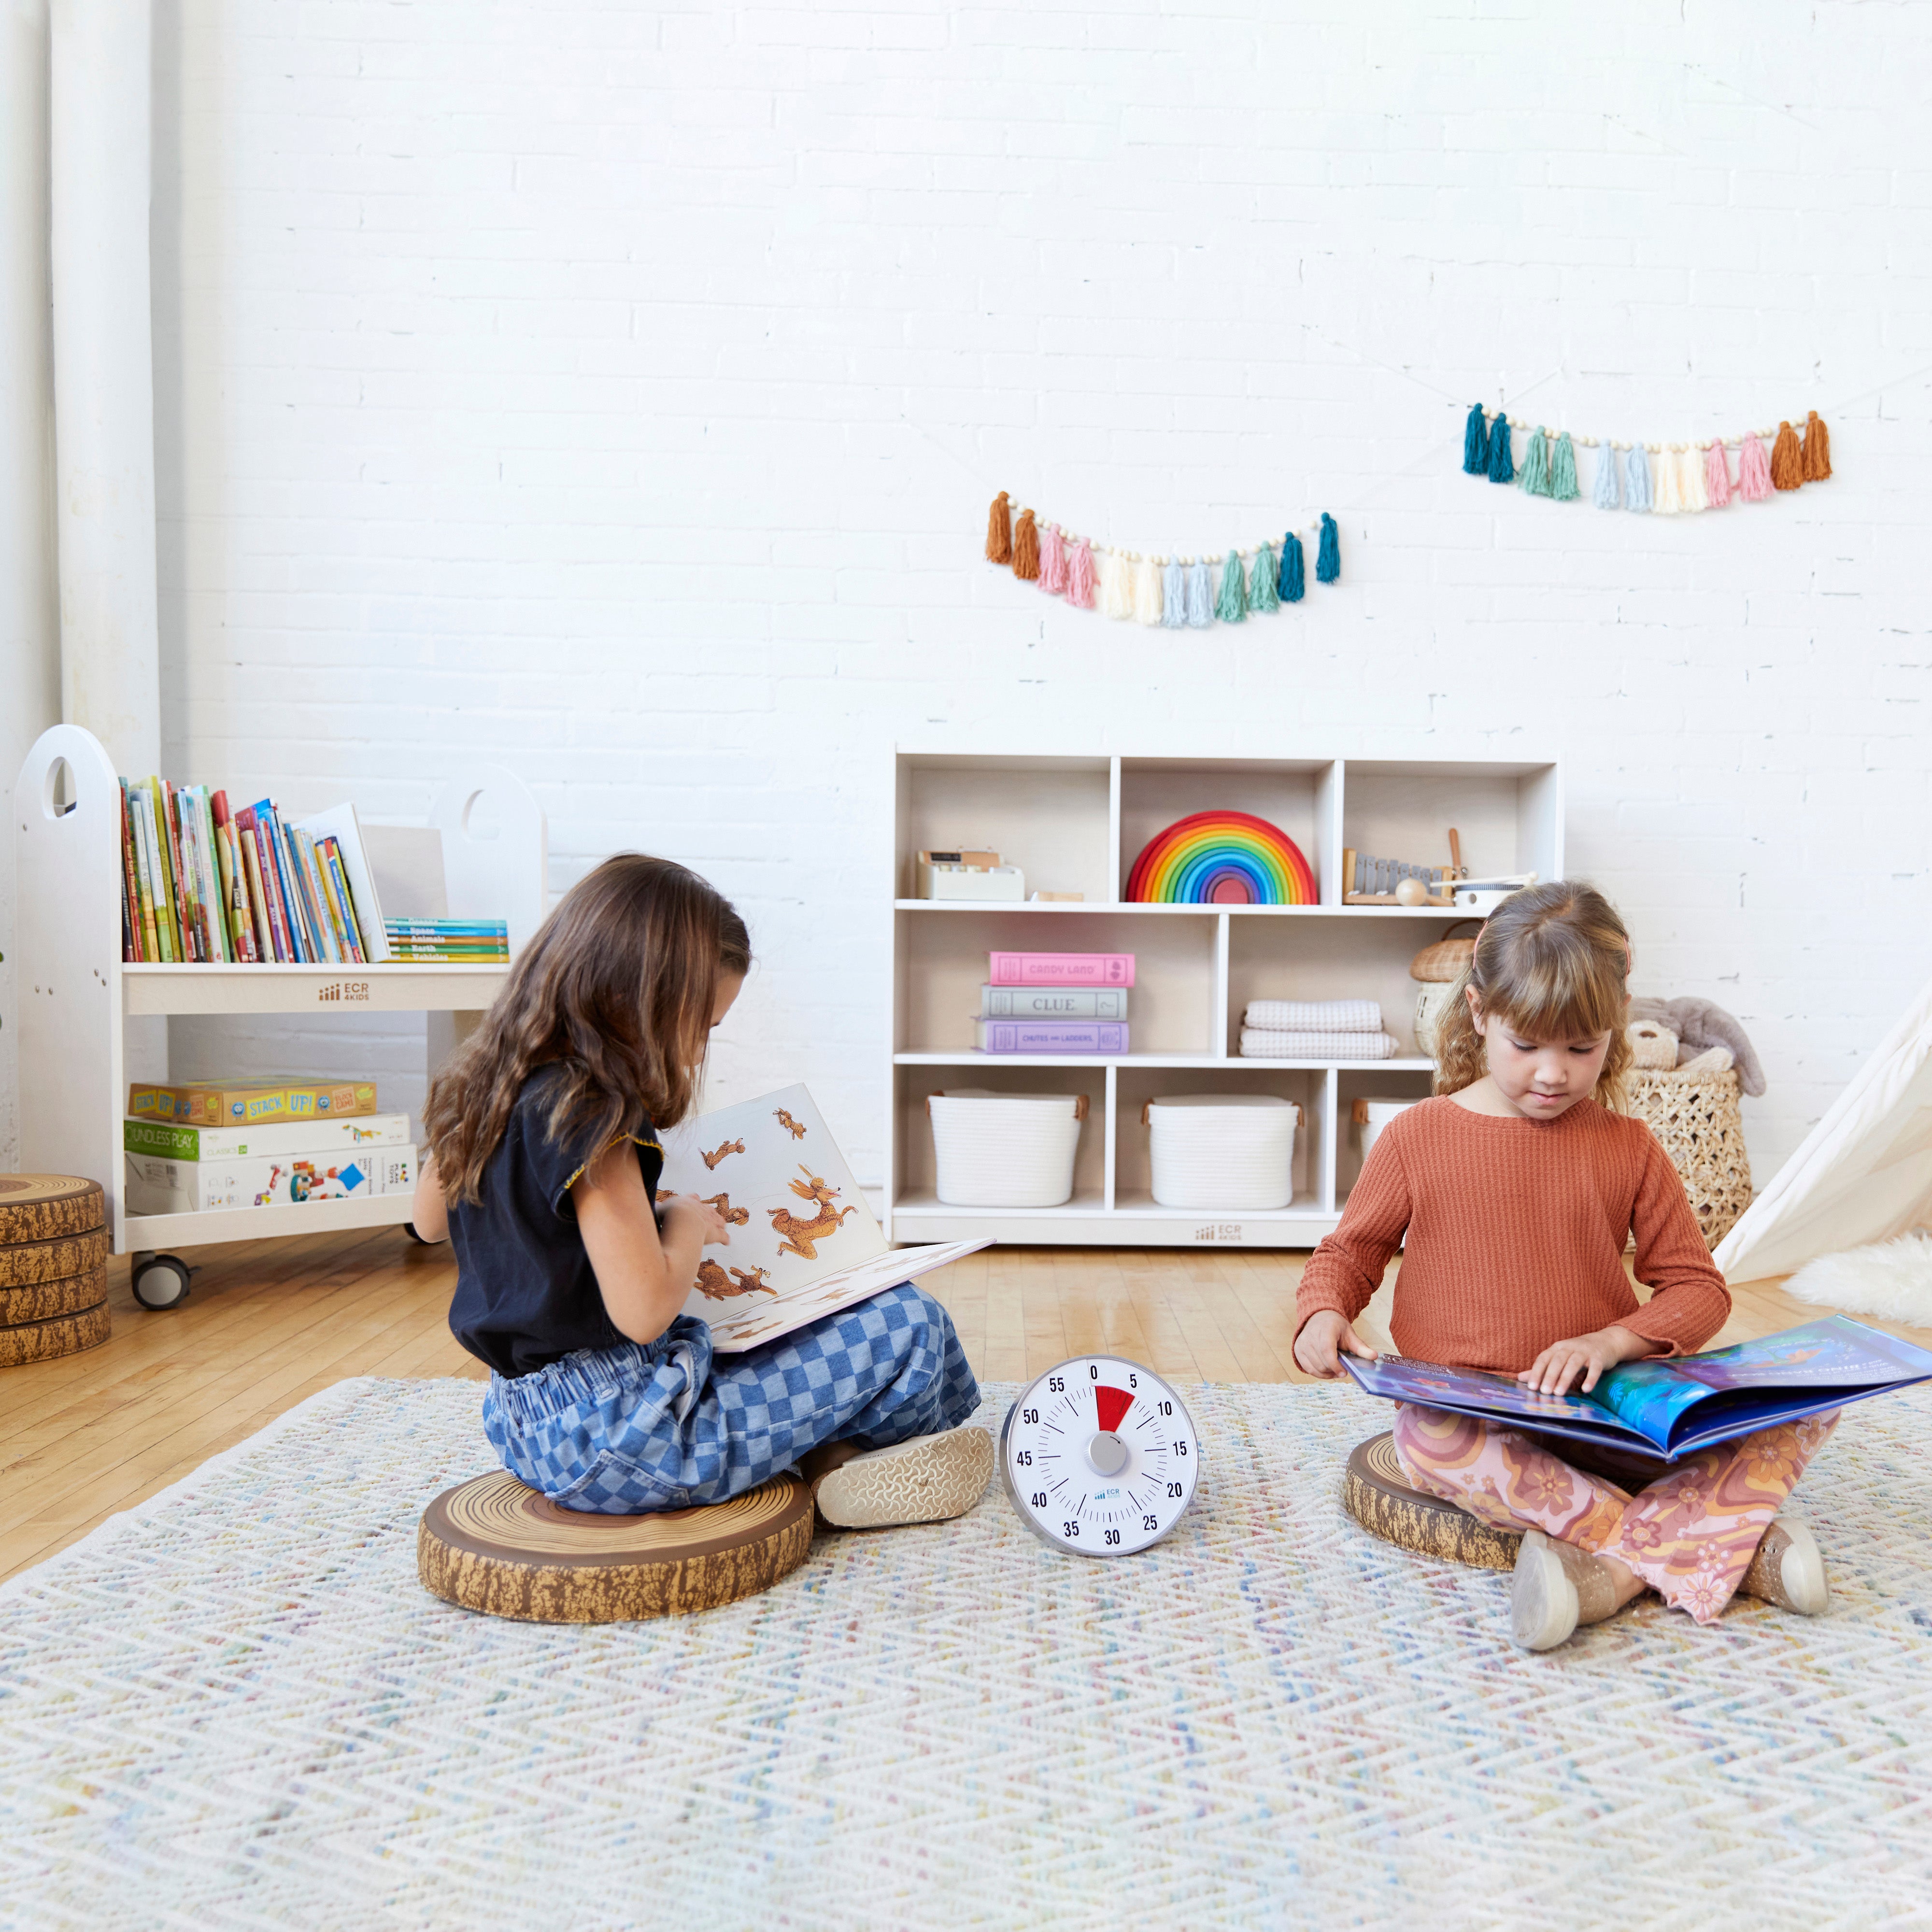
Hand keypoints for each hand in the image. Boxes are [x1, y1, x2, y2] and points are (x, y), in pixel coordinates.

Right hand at [660, 1193, 728, 1247]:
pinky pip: (723, 1236)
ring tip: (721, 1226)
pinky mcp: (715, 1233)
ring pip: (718, 1220)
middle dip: (708, 1213)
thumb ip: (658, 1209)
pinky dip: (725, 1238)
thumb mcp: (660, 1210)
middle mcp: (701, 1209)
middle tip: (708, 1217)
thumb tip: (653, 1206)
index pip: (692, 1198)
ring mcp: (710, 1221)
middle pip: (708, 1209)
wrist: (684, 1219)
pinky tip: (727, 1241)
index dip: (693, 1200)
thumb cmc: (671, 1213)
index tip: (694, 1199)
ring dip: (718, 1223)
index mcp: (687, 1202)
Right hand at [1293, 1309, 1378, 1379]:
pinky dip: (1318, 1373)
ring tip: (1335, 1368)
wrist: (1318, 1318)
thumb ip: (1361, 1347)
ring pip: (1315, 1368)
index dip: (1335, 1364)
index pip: (1327, 1350)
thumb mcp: (1350, 1334)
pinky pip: (1308, 1369)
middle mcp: (1310, 1336)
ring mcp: (1301, 1344)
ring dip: (1327, 1372)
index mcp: (1325, 1329)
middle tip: (1343, 1370)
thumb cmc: (1336, 1327)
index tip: (1344, 1373)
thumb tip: (1374, 1357)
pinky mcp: (1297, 1350)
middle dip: (1334, 1370)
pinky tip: (1326, 1369)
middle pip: (1322, 1362)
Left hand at [1517, 1323, 1656, 1395]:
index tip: (1531, 1387)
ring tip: (1559, 1393)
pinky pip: (1595, 1368)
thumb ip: (1542, 1368)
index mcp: (1557, 1348)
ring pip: (1573, 1364)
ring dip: (1565, 1378)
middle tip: (1544, 1392)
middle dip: (1549, 1376)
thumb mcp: (1560, 1357)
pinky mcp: (1599, 1358)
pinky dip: (1590, 1378)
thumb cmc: (1578, 1352)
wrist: (1606, 1341)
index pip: (1543, 1359)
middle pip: (1557, 1361)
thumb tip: (1520, 1378)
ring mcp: (1585, 1352)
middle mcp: (1569, 1347)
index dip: (1536, 1372)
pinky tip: (1586, 1389)